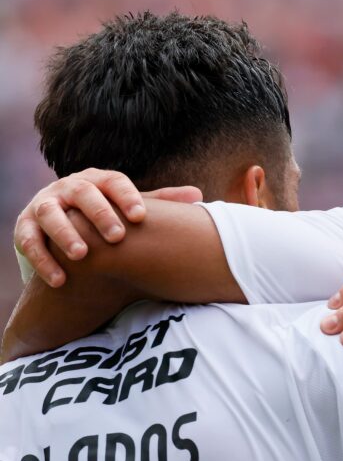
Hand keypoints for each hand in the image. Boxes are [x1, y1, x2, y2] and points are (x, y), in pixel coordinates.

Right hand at [13, 169, 201, 286]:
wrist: (63, 221)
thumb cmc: (106, 214)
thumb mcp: (128, 206)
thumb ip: (158, 202)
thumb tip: (199, 196)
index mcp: (98, 180)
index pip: (113, 181)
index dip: (127, 197)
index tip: (141, 216)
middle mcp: (70, 188)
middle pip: (82, 194)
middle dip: (98, 213)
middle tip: (116, 237)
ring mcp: (45, 205)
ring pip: (50, 214)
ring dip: (65, 233)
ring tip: (82, 255)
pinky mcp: (24, 227)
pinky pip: (28, 241)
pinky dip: (41, 259)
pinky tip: (60, 280)